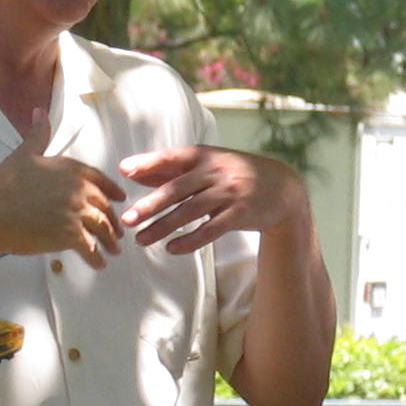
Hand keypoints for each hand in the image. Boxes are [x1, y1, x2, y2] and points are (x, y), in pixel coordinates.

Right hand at [0, 142, 128, 267]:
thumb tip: (39, 112)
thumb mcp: (22, 154)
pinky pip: (91, 249)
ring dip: (110, 242)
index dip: (112, 191)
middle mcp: (79, 188)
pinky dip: (96, 259)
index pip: (100, 180)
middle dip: (112, 221)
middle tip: (116, 232)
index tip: (120, 199)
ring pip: (102, 228)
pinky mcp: (71, 235)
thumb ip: (38, 135)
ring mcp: (77, 212)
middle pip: (104, 206)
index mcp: (70, 168)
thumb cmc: (1, 185)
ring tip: (113, 251)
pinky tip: (99, 264)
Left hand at [119, 145, 308, 254]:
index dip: (148, 163)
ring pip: (190, 211)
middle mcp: (216, 172)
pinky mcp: (240, 214)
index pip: (172, 157)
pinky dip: (190, 240)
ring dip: (164, 227)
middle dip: (150, 204)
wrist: (282, 188)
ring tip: (142, 240)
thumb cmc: (235, 174)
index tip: (123, 171)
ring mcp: (229, 192)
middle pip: (177, 189)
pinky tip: (172, 248)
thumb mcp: (206, 164)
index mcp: (205, 156)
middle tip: (128, 220)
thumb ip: (169, 168)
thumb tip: (129, 171)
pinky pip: (211, 229)